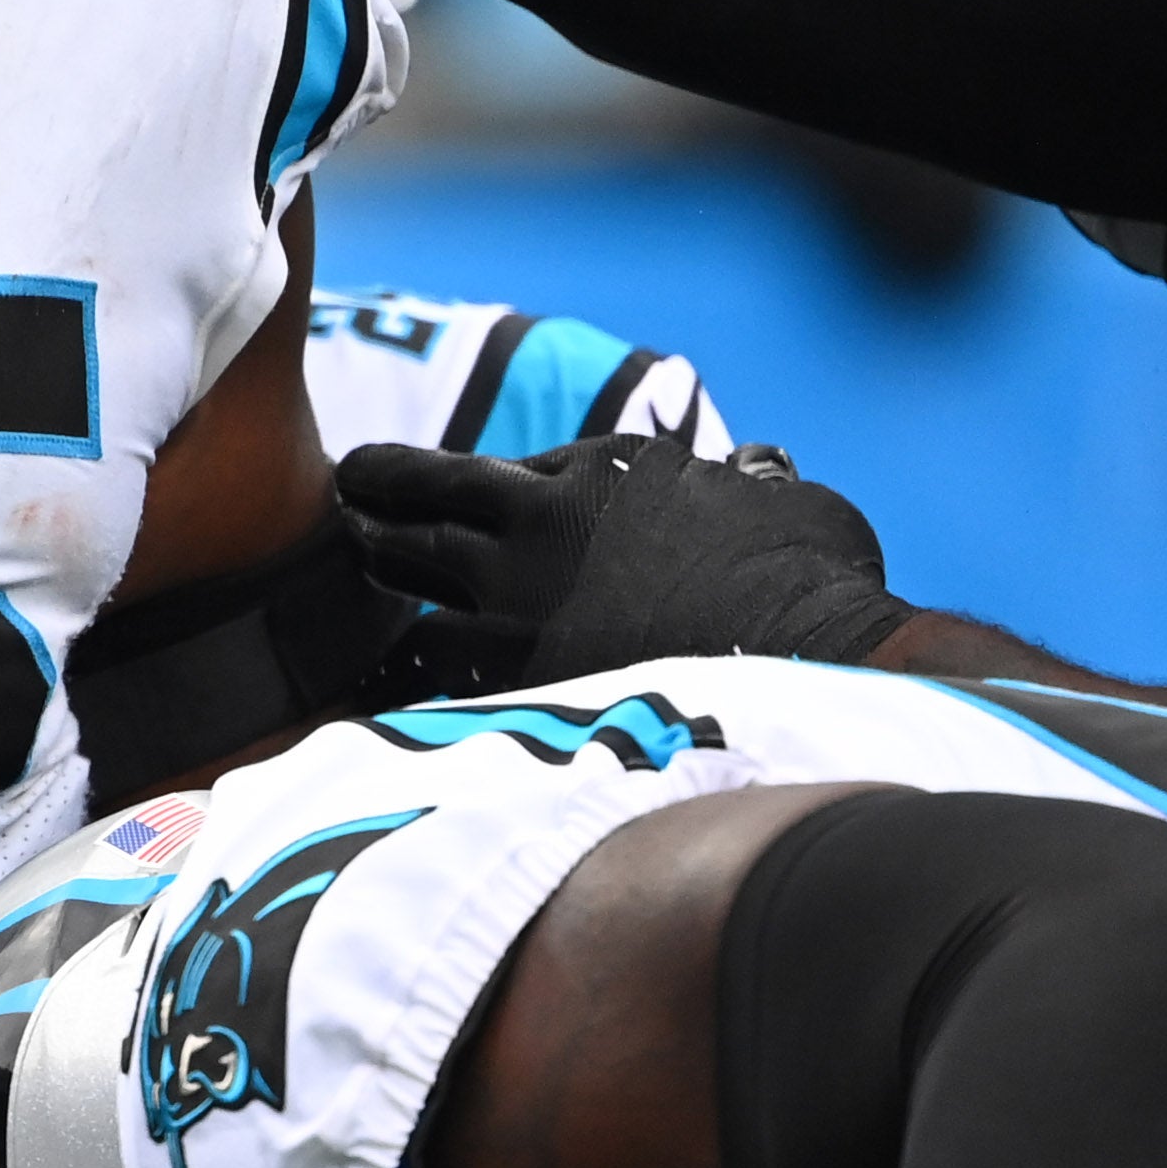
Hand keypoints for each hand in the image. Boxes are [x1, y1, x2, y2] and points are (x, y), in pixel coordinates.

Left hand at [340, 435, 908, 686]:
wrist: (823, 643)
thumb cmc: (814, 570)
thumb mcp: (777, 495)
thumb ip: (742, 483)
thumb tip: (755, 474)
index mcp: (585, 472)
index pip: (464, 475)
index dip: (423, 482)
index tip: (395, 483)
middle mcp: (532, 529)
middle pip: (406, 515)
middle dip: (369, 509)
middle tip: (342, 505)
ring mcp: (517, 609)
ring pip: (404, 600)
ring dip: (382, 599)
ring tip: (358, 599)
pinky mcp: (522, 688)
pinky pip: (434, 683)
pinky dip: (413, 688)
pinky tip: (391, 695)